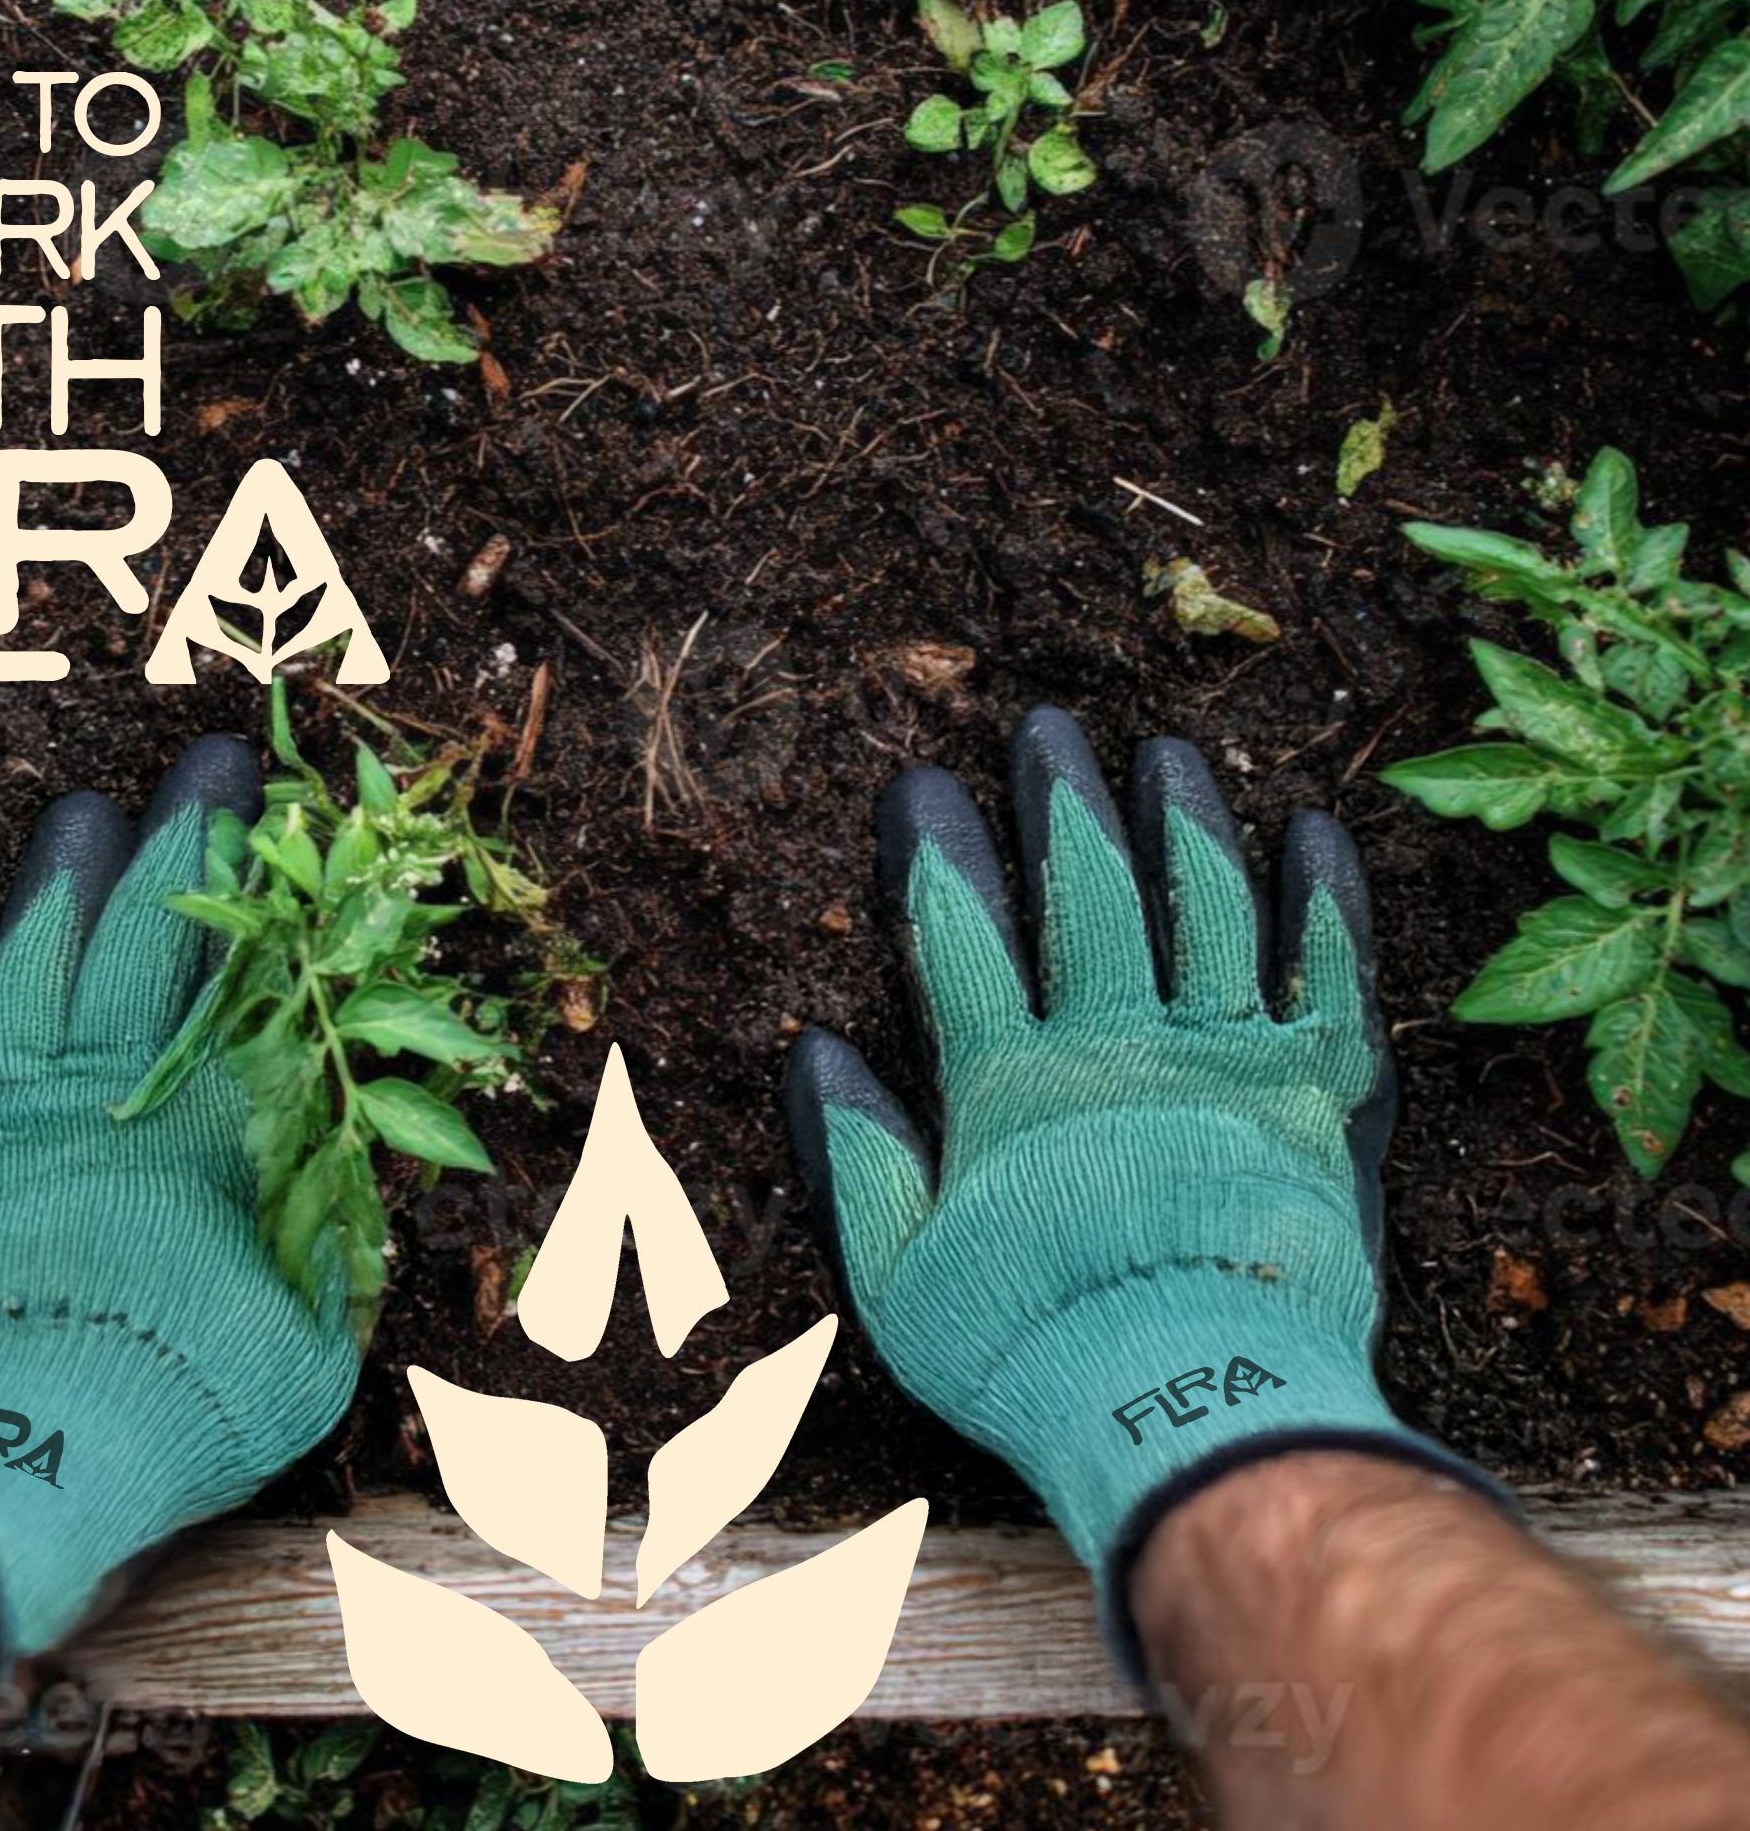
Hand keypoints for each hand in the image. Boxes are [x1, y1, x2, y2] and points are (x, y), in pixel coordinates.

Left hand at [0, 738, 360, 1666]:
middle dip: (183, 839)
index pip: (257, 966)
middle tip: (207, 765)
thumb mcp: (313, 1328)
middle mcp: (119, 1091)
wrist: (30, 1455)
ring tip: (82, 812)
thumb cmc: (195, 1396)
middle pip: (150, 933)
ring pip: (38, 963)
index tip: (289, 811)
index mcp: (225, 1118)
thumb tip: (367, 1178)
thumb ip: (336, 1236)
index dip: (273, 884)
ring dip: (62, 881)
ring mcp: (12, 1113)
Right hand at [785, 708, 1493, 1663]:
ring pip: (1204, 906)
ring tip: (1166, 754)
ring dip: (1181, 821)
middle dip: (1062, 801)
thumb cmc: (1034, 1351)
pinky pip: (1324, 973)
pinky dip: (1320, 898)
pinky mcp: (1315, 1094)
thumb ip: (859, 1163)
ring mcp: (1224, 1062)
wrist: (1199, 1411)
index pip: (962, 934)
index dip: (937, 853)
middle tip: (1051, 729)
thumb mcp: (902, 1280)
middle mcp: (1116, 1047)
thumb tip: (816, 1054)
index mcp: (1011, 1085)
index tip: (922, 784)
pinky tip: (1312, 831)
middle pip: (1086, 891)